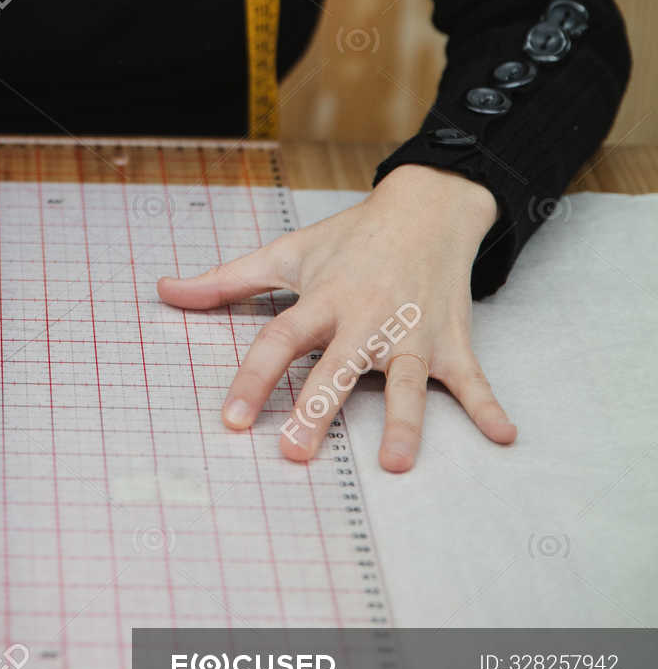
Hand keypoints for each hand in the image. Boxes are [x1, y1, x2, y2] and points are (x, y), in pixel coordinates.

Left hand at [156, 165, 517, 472]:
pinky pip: (470, 379)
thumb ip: (226, 282)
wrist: (425, 208)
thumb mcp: (287, 253)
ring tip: (394, 461)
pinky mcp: (450, 341)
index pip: (280, 340)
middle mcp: (365, 319)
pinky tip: (504, 435)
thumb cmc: (349, 240)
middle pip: (336, 368)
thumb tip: (164, 291)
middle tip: (295, 452)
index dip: (254, 379)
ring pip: (404, 381)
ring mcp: (411, 332)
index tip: (233, 420)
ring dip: (403, 421)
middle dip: (317, 410)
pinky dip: (489, 406)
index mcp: (323, 300)